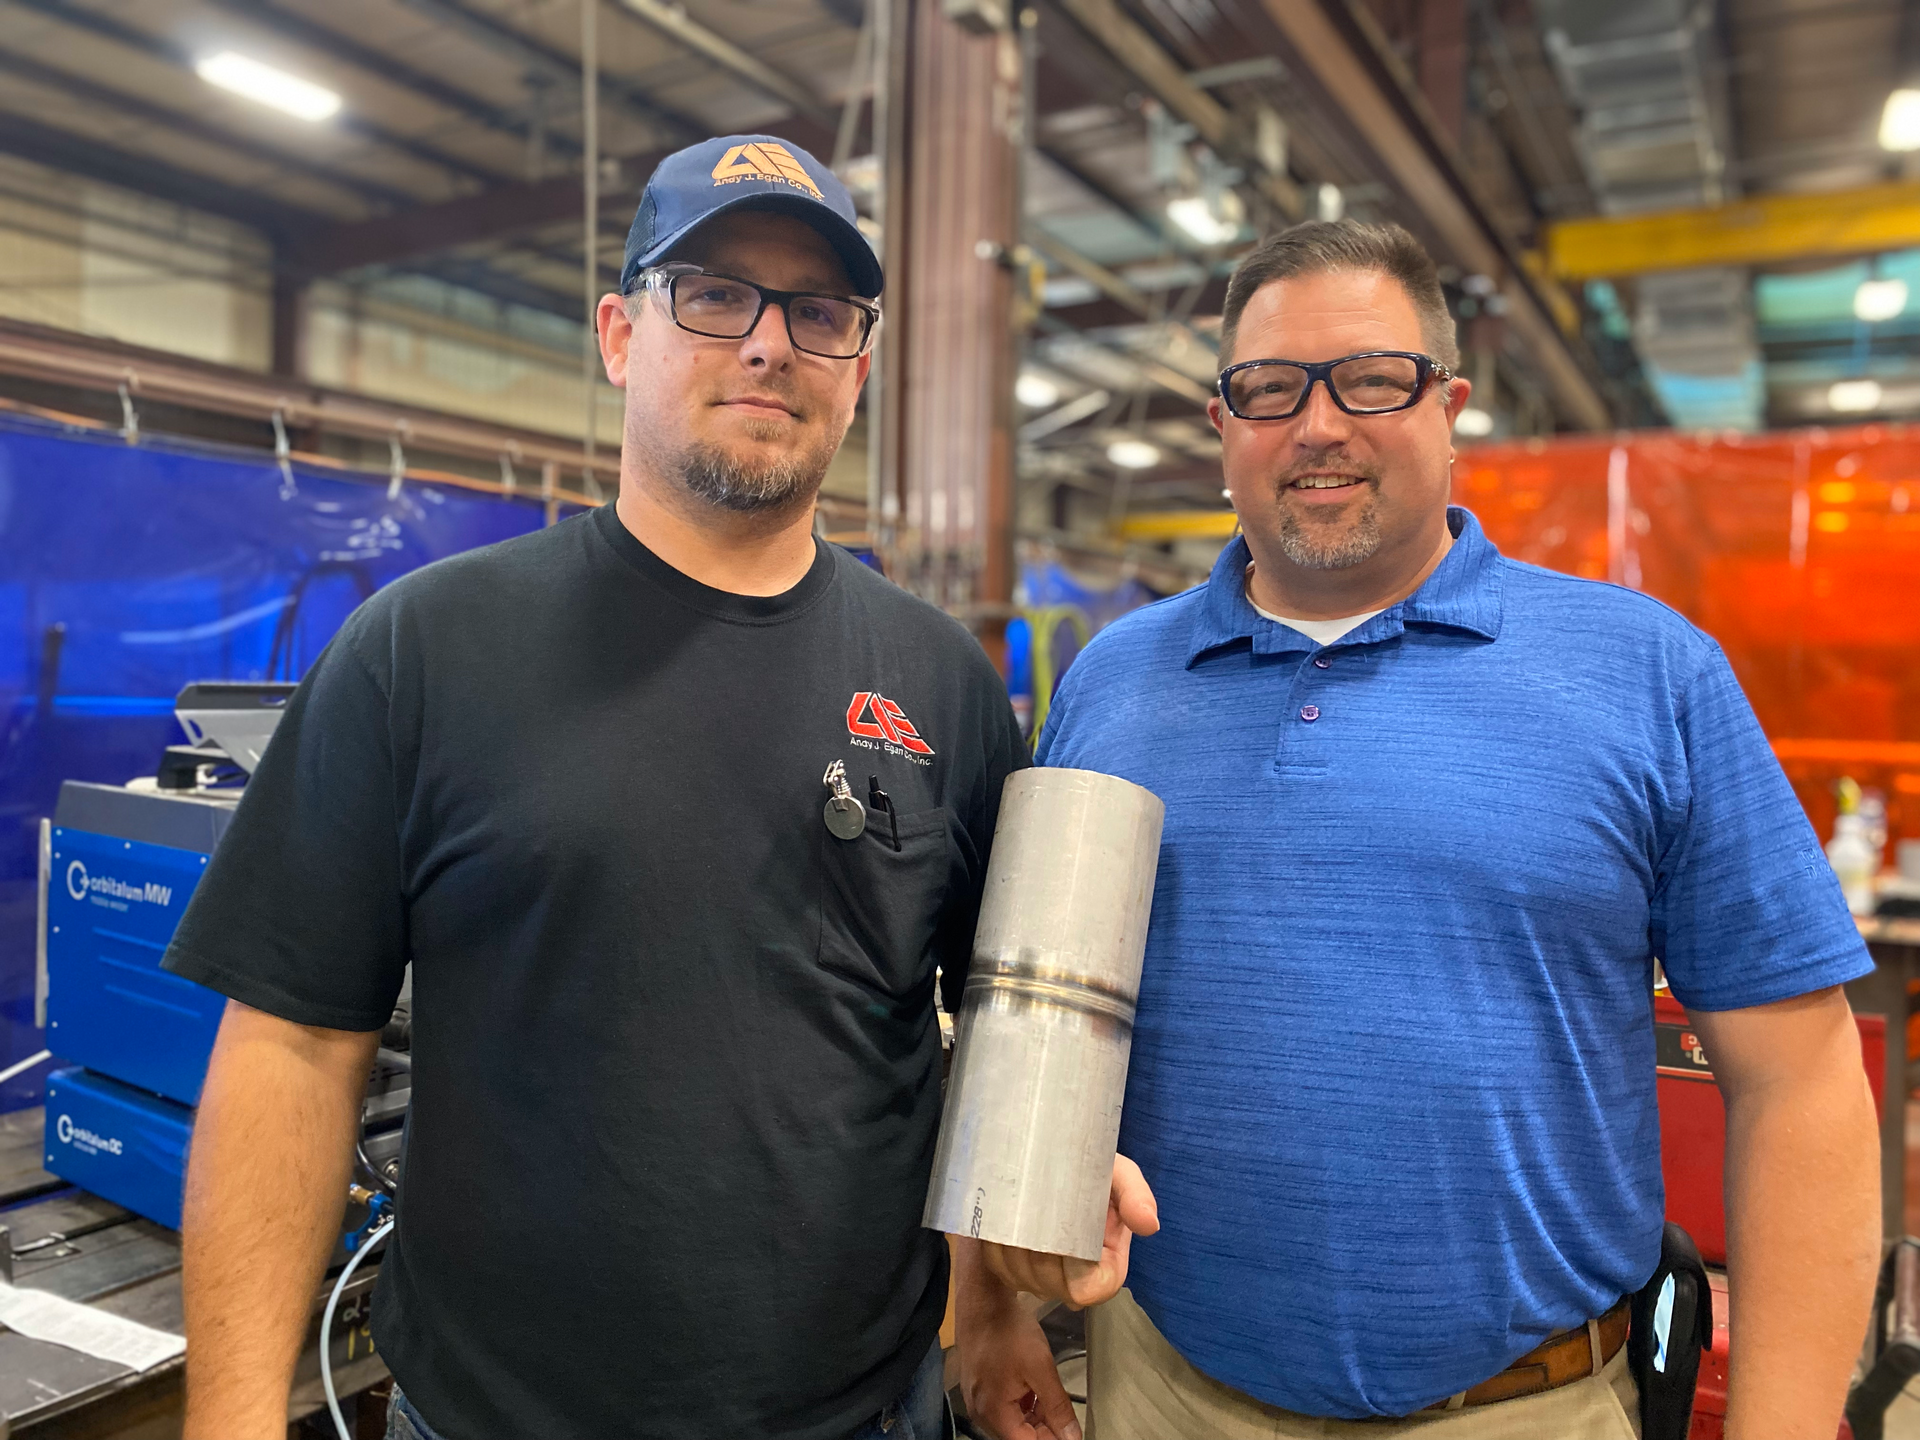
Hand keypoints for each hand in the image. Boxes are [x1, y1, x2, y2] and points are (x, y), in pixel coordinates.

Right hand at [956, 1289, 1081, 1439]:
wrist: (981, 1300)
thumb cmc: (1008, 1330)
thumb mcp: (1041, 1368)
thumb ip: (1058, 1407)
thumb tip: (1072, 1437)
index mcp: (994, 1413)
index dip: (1052, 1439)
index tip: (1071, 1432)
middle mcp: (981, 1413)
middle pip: (1018, 1435)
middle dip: (1044, 1429)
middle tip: (1065, 1415)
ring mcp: (977, 1400)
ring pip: (1012, 1422)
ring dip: (1035, 1416)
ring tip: (1052, 1398)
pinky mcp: (979, 1387)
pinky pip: (1003, 1407)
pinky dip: (1022, 1404)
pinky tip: (1035, 1389)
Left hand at [981, 1155, 1158, 1308]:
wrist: (1062, 1164)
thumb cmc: (1096, 1174)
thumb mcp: (1121, 1176)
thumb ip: (1135, 1197)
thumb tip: (1149, 1224)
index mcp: (1106, 1270)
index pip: (1087, 1290)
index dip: (1072, 1265)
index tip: (1065, 1226)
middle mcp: (1072, 1283)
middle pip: (1048, 1281)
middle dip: (1039, 1246)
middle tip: (1035, 1203)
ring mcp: (1040, 1280)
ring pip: (1020, 1275)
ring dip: (1015, 1242)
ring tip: (1020, 1204)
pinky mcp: (1011, 1269)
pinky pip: (999, 1267)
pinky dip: (998, 1243)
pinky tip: (1006, 1216)